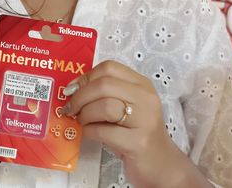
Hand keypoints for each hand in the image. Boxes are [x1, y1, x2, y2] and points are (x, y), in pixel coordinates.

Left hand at [63, 60, 209, 186]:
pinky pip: (103, 131)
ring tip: (82, 121)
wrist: (160, 163)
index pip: (109, 68)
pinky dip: (89, 131)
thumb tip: (72, 88)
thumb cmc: (135, 132)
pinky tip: (89, 134)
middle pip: (104, 85)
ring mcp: (145, 120)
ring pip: (104, 106)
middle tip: (71, 108)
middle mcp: (146, 98)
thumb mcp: (125, 106)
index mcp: (141, 84)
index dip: (86, 77)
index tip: (73, 89)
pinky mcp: (138, 142)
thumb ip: (105, 93)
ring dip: (85, 114)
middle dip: (80, 96)